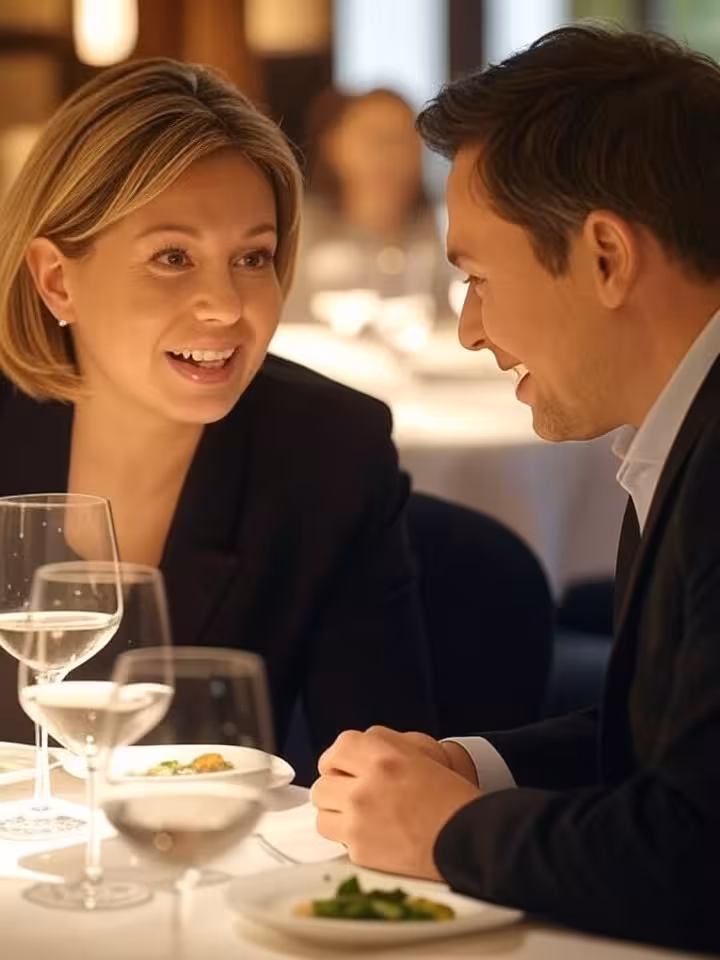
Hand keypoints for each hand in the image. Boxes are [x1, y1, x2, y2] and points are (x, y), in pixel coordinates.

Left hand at [311, 726, 480, 878]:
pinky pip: (339, 841)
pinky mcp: (360, 852)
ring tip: (357, 816)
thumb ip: (385, 748)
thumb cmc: (455, 801)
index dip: (339, 757)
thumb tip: (355, 752)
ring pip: (322, 813)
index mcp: (384, 758)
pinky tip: (372, 836)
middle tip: (350, 793)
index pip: (340, 747)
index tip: (342, 766)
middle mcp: (366, 788)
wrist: (472, 841)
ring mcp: (359, 822)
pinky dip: (351, 839)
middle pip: (324, 782)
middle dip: (335, 787)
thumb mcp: (422, 757)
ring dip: (336, 814)